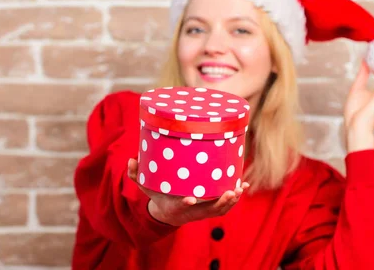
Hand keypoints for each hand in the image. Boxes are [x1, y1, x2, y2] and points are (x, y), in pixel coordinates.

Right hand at [127, 158, 248, 225]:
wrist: (168, 212)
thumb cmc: (158, 195)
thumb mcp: (146, 186)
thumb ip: (137, 174)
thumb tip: (130, 160)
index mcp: (175, 206)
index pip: (181, 206)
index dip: (186, 204)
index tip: (191, 199)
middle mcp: (191, 211)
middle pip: (208, 211)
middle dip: (220, 203)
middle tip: (229, 192)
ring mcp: (202, 211)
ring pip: (220, 210)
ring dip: (230, 201)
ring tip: (238, 188)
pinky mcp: (209, 208)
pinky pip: (224, 206)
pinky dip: (234, 198)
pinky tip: (243, 185)